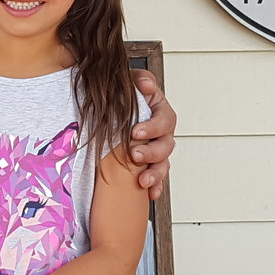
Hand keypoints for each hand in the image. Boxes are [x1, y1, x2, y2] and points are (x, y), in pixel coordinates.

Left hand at [128, 70, 175, 199]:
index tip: (135, 132)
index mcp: (160, 112)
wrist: (108, 110)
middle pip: (166, 146)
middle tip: (134, 154)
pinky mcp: (148, 165)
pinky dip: (155, 187)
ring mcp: (157, 151)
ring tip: (142, 180)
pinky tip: (150, 194)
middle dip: (151, 152)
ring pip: (163, 165)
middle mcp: (162, 134)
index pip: (165, 120)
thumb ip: (138, 80)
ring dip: (155, 173)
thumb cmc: (121, 95)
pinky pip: (156, 179)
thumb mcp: (128, 82)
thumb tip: (147, 84)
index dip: (153, 127)